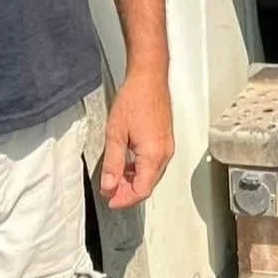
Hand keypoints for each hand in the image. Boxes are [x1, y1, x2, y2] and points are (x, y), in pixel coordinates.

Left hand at [98, 68, 174, 208]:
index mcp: (153, 155)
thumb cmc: (135, 99)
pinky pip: (155, 163)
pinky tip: (128, 163)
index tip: (110, 200)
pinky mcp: (166, 139)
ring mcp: (167, 146)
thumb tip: (110, 185)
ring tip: (115, 177)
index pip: (141, 190)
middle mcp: (164, 153)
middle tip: (109, 190)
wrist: (149, 78)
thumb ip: (113, 163)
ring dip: (134, 181)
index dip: (124, 200)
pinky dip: (141, 169)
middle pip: (148, 185)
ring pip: (152, 175)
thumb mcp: (115, 134)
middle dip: (128, 192)